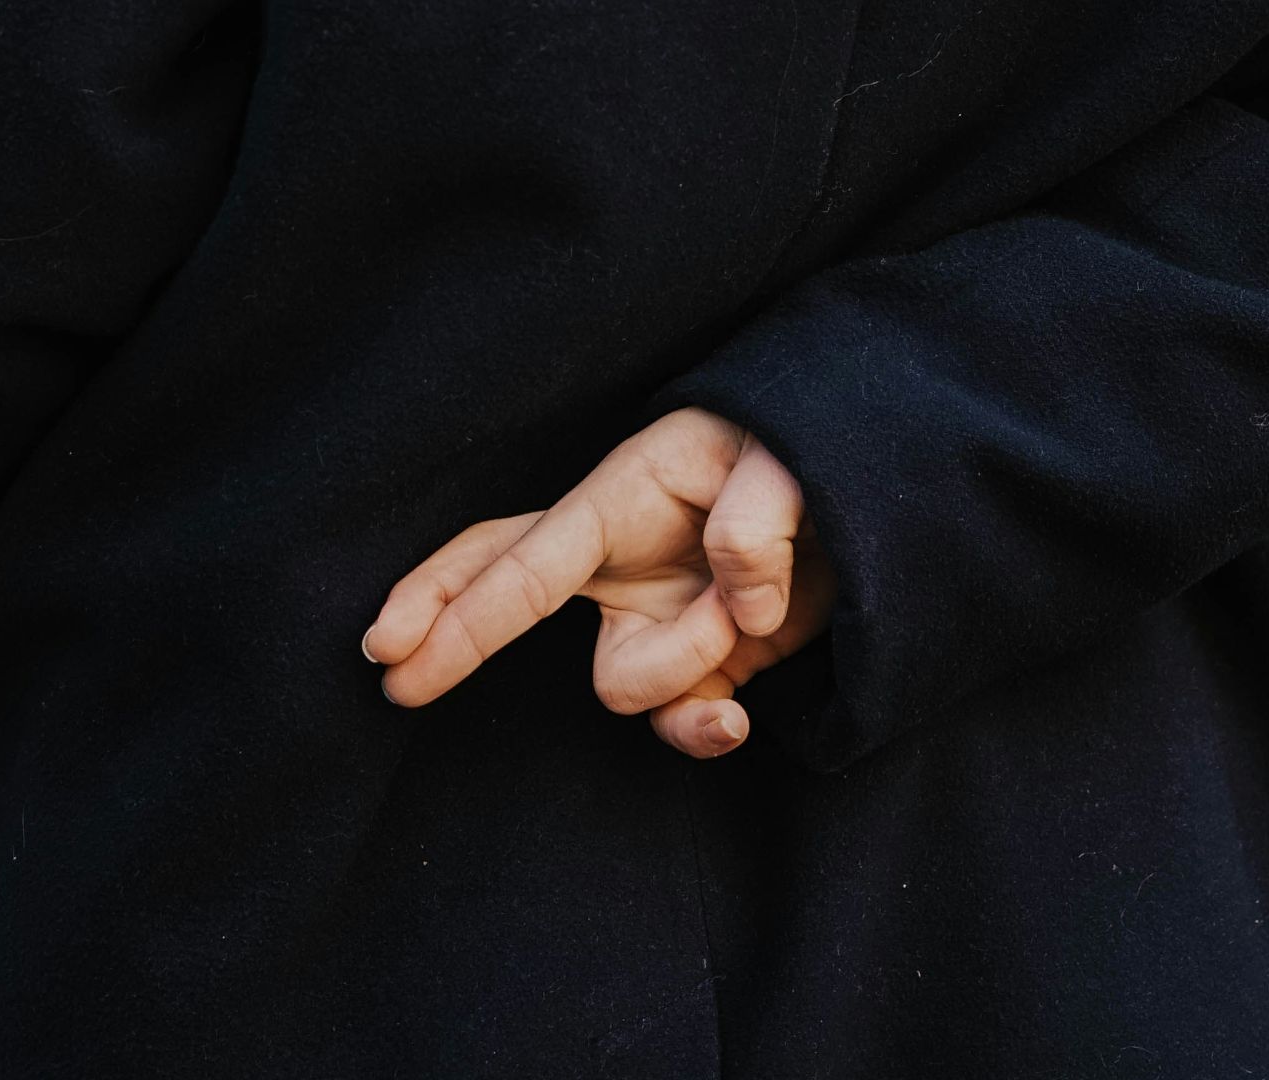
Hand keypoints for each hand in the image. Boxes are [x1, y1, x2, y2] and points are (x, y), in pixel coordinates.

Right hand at [363, 406, 834, 757]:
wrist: (876, 496)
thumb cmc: (811, 451)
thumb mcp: (794, 458)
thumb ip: (761, 516)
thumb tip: (739, 602)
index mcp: (623, 497)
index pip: (523, 561)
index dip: (456, 610)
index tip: (391, 653)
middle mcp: (621, 560)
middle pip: (501, 590)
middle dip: (448, 632)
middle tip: (394, 677)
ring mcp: (655, 616)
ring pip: (622, 686)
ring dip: (693, 666)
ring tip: (759, 609)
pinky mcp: (700, 663)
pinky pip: (676, 720)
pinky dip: (705, 727)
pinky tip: (738, 719)